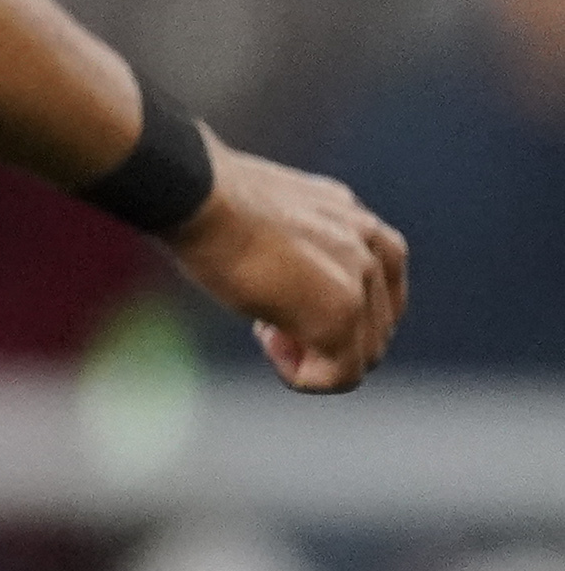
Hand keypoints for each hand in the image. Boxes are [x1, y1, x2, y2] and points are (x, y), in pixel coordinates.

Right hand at [169, 134, 406, 392]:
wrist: (196, 194)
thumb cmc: (206, 198)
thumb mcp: (268, 212)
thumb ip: (297, 239)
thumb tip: (284, 274)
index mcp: (356, 218)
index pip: (375, 289)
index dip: (328, 309)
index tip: (278, 303)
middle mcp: (371, 243)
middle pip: (373, 326)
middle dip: (323, 338)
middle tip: (267, 324)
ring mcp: (362, 279)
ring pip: (363, 355)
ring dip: (315, 357)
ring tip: (266, 332)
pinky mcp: (339, 313)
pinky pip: (342, 375)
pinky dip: (306, 376)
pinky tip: (267, 343)